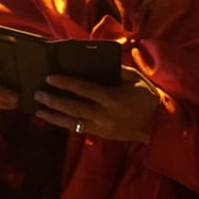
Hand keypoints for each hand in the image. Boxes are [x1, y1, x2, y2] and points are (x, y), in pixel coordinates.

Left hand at [35, 66, 161, 142]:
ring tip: (39, 110)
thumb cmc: (147, 96)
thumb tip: (97, 64)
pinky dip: (65, 124)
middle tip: (39, 94)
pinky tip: (55, 119)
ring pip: (72, 122)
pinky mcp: (101, 134)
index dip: (65, 82)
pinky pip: (79, 129)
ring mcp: (101, 127)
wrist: (159, 122)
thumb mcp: (135, 78)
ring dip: (53, 116)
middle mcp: (103, 114)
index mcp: (112, 97)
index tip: (50, 77)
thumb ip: (116, 71)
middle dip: (53, 100)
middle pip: (73, 107)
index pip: (83, 89)